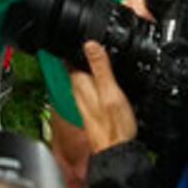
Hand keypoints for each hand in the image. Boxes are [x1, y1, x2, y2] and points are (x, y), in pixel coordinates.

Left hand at [66, 41, 140, 155]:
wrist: (118, 153)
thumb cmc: (115, 127)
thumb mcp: (111, 91)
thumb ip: (100, 67)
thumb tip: (90, 44)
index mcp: (80, 85)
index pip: (70, 59)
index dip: (73, 46)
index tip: (77, 35)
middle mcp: (78, 93)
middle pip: (75, 68)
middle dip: (80, 55)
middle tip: (90, 42)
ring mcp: (83, 103)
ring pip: (82, 79)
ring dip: (87, 68)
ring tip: (96, 57)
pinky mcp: (91, 111)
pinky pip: (89, 90)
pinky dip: (94, 82)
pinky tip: (103, 81)